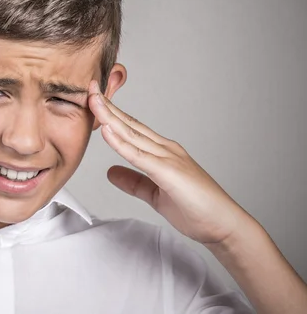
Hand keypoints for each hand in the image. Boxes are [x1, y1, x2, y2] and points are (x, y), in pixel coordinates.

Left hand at [88, 80, 252, 245]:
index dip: (112, 114)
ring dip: (110, 116)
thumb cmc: (196, 209)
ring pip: (132, 134)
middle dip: (108, 106)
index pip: (132, 128)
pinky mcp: (169, 172)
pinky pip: (139, 155)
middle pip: (130, 124)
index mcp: (163, 152)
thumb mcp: (155, 194)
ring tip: (93, 100)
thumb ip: (133, 182)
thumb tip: (110, 173)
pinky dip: (121, 142)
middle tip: (90, 88)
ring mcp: (169, 158)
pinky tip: (107, 131)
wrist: (223, 226)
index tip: (95, 101)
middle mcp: (166, 149)